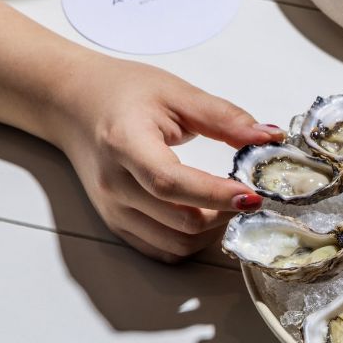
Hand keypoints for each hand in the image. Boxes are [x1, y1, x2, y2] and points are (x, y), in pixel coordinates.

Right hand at [52, 56, 283, 262]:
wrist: (73, 103)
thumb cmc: (121, 92)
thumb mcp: (177, 93)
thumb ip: (225, 118)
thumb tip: (269, 137)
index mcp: (125, 144)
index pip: (172, 184)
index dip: (216, 195)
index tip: (252, 195)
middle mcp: (114, 184)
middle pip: (180, 222)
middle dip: (224, 214)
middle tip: (247, 193)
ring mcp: (113, 209)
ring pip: (175, 244)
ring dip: (211, 233)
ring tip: (227, 204)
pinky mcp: (117, 223)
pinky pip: (161, 250)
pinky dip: (191, 241)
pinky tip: (206, 216)